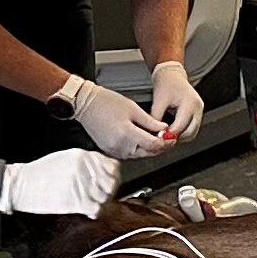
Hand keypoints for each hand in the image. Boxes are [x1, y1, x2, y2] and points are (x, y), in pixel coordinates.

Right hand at [0, 149, 123, 219]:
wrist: (20, 184)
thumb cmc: (38, 173)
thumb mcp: (64, 158)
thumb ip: (85, 163)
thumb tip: (102, 173)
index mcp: (83, 156)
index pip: (112, 167)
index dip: (113, 177)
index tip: (109, 183)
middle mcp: (84, 168)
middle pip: (110, 183)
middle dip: (107, 192)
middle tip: (99, 196)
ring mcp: (81, 184)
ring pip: (104, 197)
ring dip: (99, 203)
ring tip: (90, 203)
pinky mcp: (75, 201)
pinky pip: (95, 209)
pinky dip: (93, 212)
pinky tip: (86, 210)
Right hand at [56, 72, 176, 159]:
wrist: (85, 104)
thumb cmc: (106, 102)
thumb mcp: (133, 108)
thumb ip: (150, 122)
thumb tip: (164, 129)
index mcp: (126, 134)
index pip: (153, 145)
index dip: (165, 142)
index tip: (171, 137)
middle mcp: (120, 146)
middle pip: (147, 153)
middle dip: (160, 146)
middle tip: (168, 138)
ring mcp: (114, 150)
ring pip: (139, 155)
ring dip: (149, 148)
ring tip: (156, 136)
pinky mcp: (110, 151)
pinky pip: (129, 154)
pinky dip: (138, 148)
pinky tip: (141, 139)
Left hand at [142, 60, 206, 140]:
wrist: (171, 74)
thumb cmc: (166, 83)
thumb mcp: (158, 101)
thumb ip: (156, 119)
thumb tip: (154, 133)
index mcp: (189, 103)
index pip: (180, 126)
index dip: (169, 135)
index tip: (159, 138)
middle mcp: (198, 107)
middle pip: (190, 132)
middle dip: (176, 138)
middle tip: (164, 140)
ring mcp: (199, 110)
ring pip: (193, 132)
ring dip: (181, 137)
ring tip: (167, 136)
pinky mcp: (197, 112)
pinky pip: (193, 127)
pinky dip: (183, 132)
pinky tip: (173, 131)